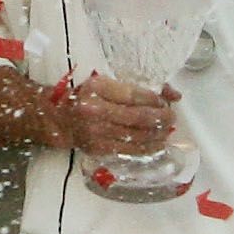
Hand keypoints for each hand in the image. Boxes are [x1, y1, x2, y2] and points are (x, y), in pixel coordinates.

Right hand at [63, 73, 178, 158]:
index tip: (164, 101)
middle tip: (171, 117)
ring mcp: (97, 132)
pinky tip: (157, 142)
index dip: (154, 100)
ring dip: (158, 134)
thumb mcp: (106, 83)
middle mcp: (96, 111)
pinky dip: (147, 147)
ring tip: (167, 130)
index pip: (134, 95)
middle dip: (161, 118)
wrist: (60, 119)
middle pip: (138, 116)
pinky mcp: (100, 149)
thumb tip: (174, 94)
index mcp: (97, 88)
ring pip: (137, 135)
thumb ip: (138, 87)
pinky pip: (130, 150)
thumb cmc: (86, 96)